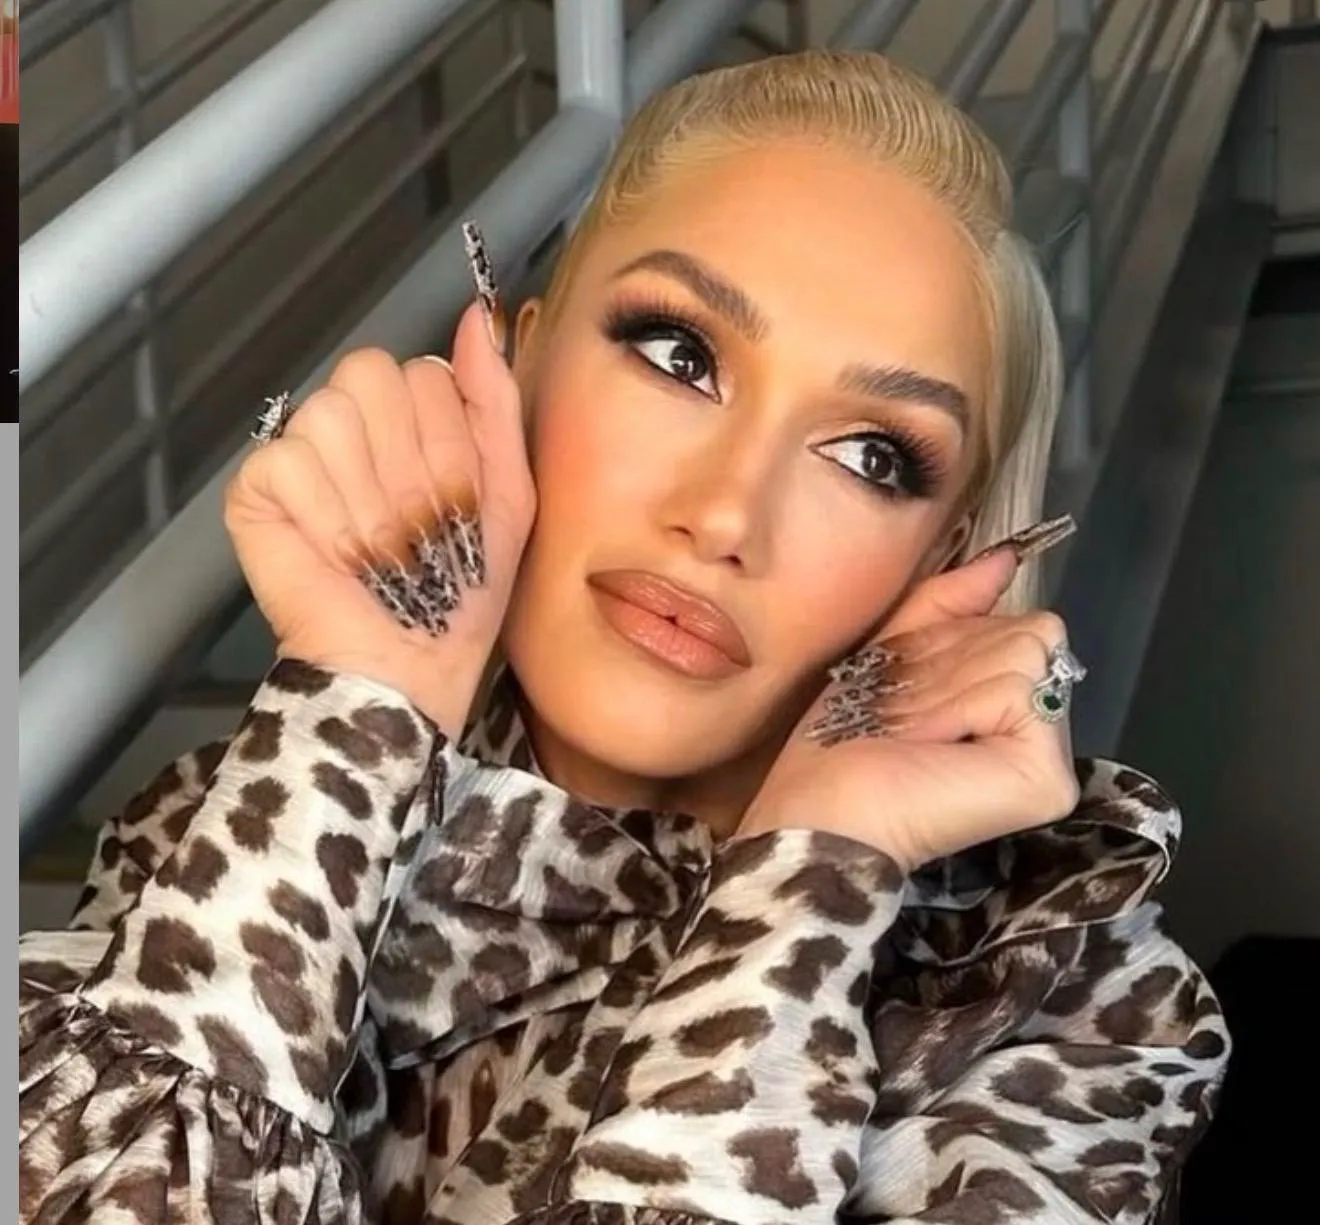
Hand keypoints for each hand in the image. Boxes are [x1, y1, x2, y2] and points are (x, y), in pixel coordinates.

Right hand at [224, 303, 534, 737]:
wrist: (413, 668)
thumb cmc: (465, 593)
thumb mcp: (508, 490)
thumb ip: (492, 401)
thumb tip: (480, 313)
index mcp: (409, 422)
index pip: (422, 371)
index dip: (445, 440)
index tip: (455, 499)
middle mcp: (352, 429)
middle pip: (369, 376)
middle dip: (407, 462)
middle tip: (416, 525)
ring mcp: (301, 457)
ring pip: (329, 415)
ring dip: (368, 498)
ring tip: (378, 547)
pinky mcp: (256, 493)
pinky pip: (287, 461)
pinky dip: (324, 517)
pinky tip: (337, 554)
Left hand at [739, 549, 1080, 872]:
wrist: (821, 803)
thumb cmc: (843, 737)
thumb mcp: (896, 648)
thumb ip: (951, 601)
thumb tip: (1007, 556)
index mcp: (1011, 704)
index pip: (1020, 621)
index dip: (953, 638)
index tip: (906, 684)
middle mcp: (1044, 733)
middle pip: (1026, 631)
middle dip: (949, 661)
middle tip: (905, 715)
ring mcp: (1052, 759)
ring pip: (1021, 652)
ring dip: (945, 687)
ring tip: (914, 732)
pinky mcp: (1047, 779)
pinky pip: (1013, 689)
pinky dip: (958, 707)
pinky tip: (934, 745)